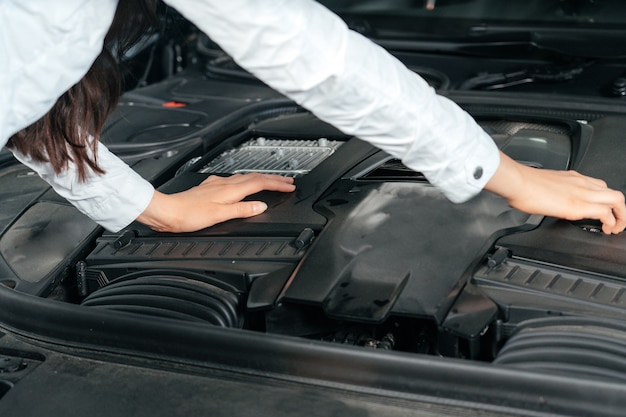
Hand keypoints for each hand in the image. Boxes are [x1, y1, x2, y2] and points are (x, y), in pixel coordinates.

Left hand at [136, 173, 295, 232]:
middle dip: (274, 179)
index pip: (260, 183)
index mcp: (230, 190)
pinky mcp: (209, 188)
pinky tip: (241, 184)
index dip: (277, 184)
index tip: (290, 186)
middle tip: (288, 181)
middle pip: (255, 177)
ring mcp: (217, 184)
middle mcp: (225, 184)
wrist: (167, 211)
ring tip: (272, 181)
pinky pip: (234, 181)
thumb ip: (242, 210)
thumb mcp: (219, 215)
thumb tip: (261, 206)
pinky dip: (246, 182)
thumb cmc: (188, 214)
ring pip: (245, 178)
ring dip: (261, 179)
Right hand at [485, 152, 625, 233]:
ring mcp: (582, 192)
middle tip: (615, 223)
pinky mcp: (578, 205)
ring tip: (613, 228)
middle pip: (615, 194)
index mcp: (573, 178)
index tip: (604, 213)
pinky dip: (610, 222)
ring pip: (616, 200)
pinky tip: (605, 229)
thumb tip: (551, 201)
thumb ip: (554, 191)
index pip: (600, 187)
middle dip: (621, 211)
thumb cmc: (524, 184)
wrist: (518, 182)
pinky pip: (604, 212)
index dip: (607, 202)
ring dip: (620, 216)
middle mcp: (582, 183)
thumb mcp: (545, 185)